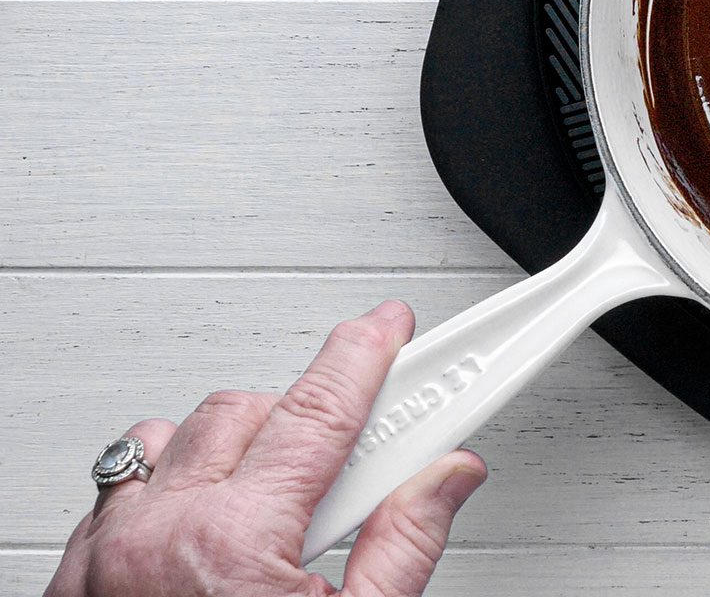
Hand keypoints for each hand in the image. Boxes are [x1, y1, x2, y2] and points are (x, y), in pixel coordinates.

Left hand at [46, 301, 485, 596]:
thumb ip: (404, 547)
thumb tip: (447, 477)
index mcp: (234, 544)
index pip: (321, 409)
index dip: (368, 355)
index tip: (395, 328)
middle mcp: (157, 535)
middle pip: (250, 412)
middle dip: (308, 419)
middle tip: (356, 461)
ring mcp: (104, 556)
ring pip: (174, 440)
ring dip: (231, 450)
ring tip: (277, 504)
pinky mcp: (71, 581)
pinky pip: (120, 491)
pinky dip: (168, 490)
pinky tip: (208, 534)